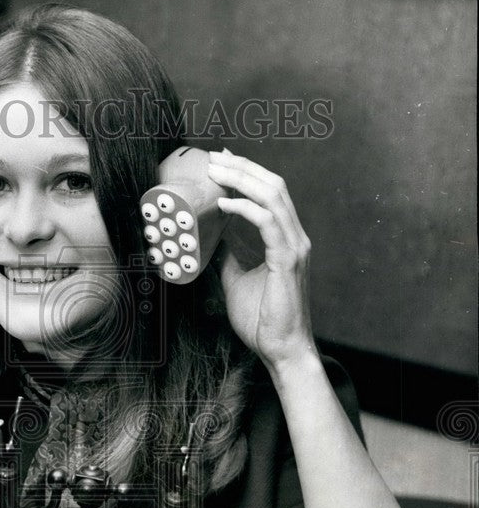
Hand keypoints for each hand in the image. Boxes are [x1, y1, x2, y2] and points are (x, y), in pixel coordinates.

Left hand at [207, 149, 314, 370]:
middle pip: (273, 185)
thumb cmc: (262, 319)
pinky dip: (244, 208)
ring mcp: (294, 247)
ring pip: (273, 196)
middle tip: (214, 158)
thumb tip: (214, 239)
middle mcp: (294, 237)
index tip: (221, 160)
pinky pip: (267, 222)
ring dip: (242, 179)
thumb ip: (231, 256)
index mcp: (285, 239)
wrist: (281, 349)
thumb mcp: (237, 279)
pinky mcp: (288, 260)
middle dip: (243, 167)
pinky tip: (223, 204)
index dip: (247, 172)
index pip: (270, 193)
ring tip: (216, 172)